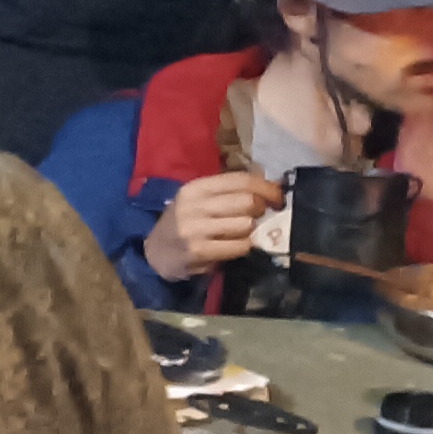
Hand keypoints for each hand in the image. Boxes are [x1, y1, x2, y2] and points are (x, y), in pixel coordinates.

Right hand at [145, 169, 279, 283]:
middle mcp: (194, 205)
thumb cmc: (183, 223)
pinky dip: (243, 247)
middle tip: (257, 217)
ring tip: (240, 233)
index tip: (279, 196)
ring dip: (250, 231)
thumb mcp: (197, 201)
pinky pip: (238, 246)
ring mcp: (195, 229)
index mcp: (196, 188)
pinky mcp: (199, 251)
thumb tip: (270, 189)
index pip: (240, 180)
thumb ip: (227, 193)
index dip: (266, 187)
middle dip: (260, 209)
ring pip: (246, 224)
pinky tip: (234, 247)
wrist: (153, 253)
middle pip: (247, 201)